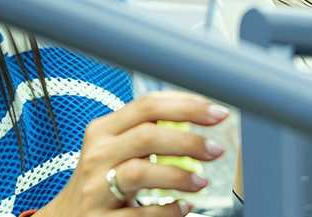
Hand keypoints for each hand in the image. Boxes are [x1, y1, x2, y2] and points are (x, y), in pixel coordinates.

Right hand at [37, 92, 227, 215]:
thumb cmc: (101, 179)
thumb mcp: (115, 149)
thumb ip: (145, 132)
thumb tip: (196, 118)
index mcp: (102, 130)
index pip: (147, 106)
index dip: (186, 106)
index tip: (216, 113)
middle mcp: (96, 155)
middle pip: (147, 136)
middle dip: (188, 141)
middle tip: (215, 150)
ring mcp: (96, 189)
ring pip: (139, 172)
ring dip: (178, 176)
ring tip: (201, 182)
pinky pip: (139, 214)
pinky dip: (167, 211)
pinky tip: (182, 208)